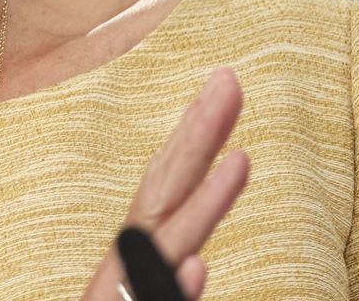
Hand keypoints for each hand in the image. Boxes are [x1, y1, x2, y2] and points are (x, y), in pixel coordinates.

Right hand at [81, 67, 249, 300]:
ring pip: (162, 249)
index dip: (194, 137)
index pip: (165, 188)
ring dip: (202, 205)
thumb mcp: (136, 299)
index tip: (222, 90)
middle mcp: (123, 267)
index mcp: (135, 254)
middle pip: (162, 196)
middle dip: (198, 138)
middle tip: (230, 80)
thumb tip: (197, 261)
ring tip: (241, 160)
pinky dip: (170, 287)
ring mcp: (117, 297)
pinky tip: (198, 268)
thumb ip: (160, 282)